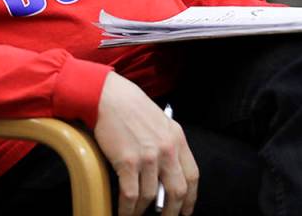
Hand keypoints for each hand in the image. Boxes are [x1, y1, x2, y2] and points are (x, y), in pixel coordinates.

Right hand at [94, 72, 197, 215]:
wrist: (109, 97)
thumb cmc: (132, 108)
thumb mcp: (160, 123)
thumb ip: (168, 146)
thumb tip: (167, 175)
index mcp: (177, 139)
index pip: (192, 176)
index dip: (191, 198)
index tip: (186, 210)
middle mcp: (167, 149)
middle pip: (177, 191)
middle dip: (172, 212)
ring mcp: (148, 156)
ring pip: (150, 197)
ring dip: (143, 212)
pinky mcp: (128, 161)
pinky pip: (131, 196)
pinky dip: (127, 210)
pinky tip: (124, 213)